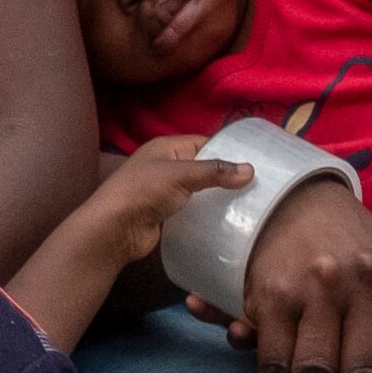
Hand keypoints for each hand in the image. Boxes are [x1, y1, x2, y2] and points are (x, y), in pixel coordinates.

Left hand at [86, 137, 253, 263]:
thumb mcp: (180, 175)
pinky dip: (207, 213)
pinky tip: (227, 220)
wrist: (114, 229)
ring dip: (217, 197)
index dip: (228, 150)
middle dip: (226, 176)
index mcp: (166, 147)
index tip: (256, 162)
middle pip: (203, 167)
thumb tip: (250, 170)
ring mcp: (165, 191)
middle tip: (257, 186)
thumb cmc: (143, 192)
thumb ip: (215, 172)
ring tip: (249, 204)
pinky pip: (192, 210)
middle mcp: (166, 166)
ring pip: (199, 190)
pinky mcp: (166, 214)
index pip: (205, 142)